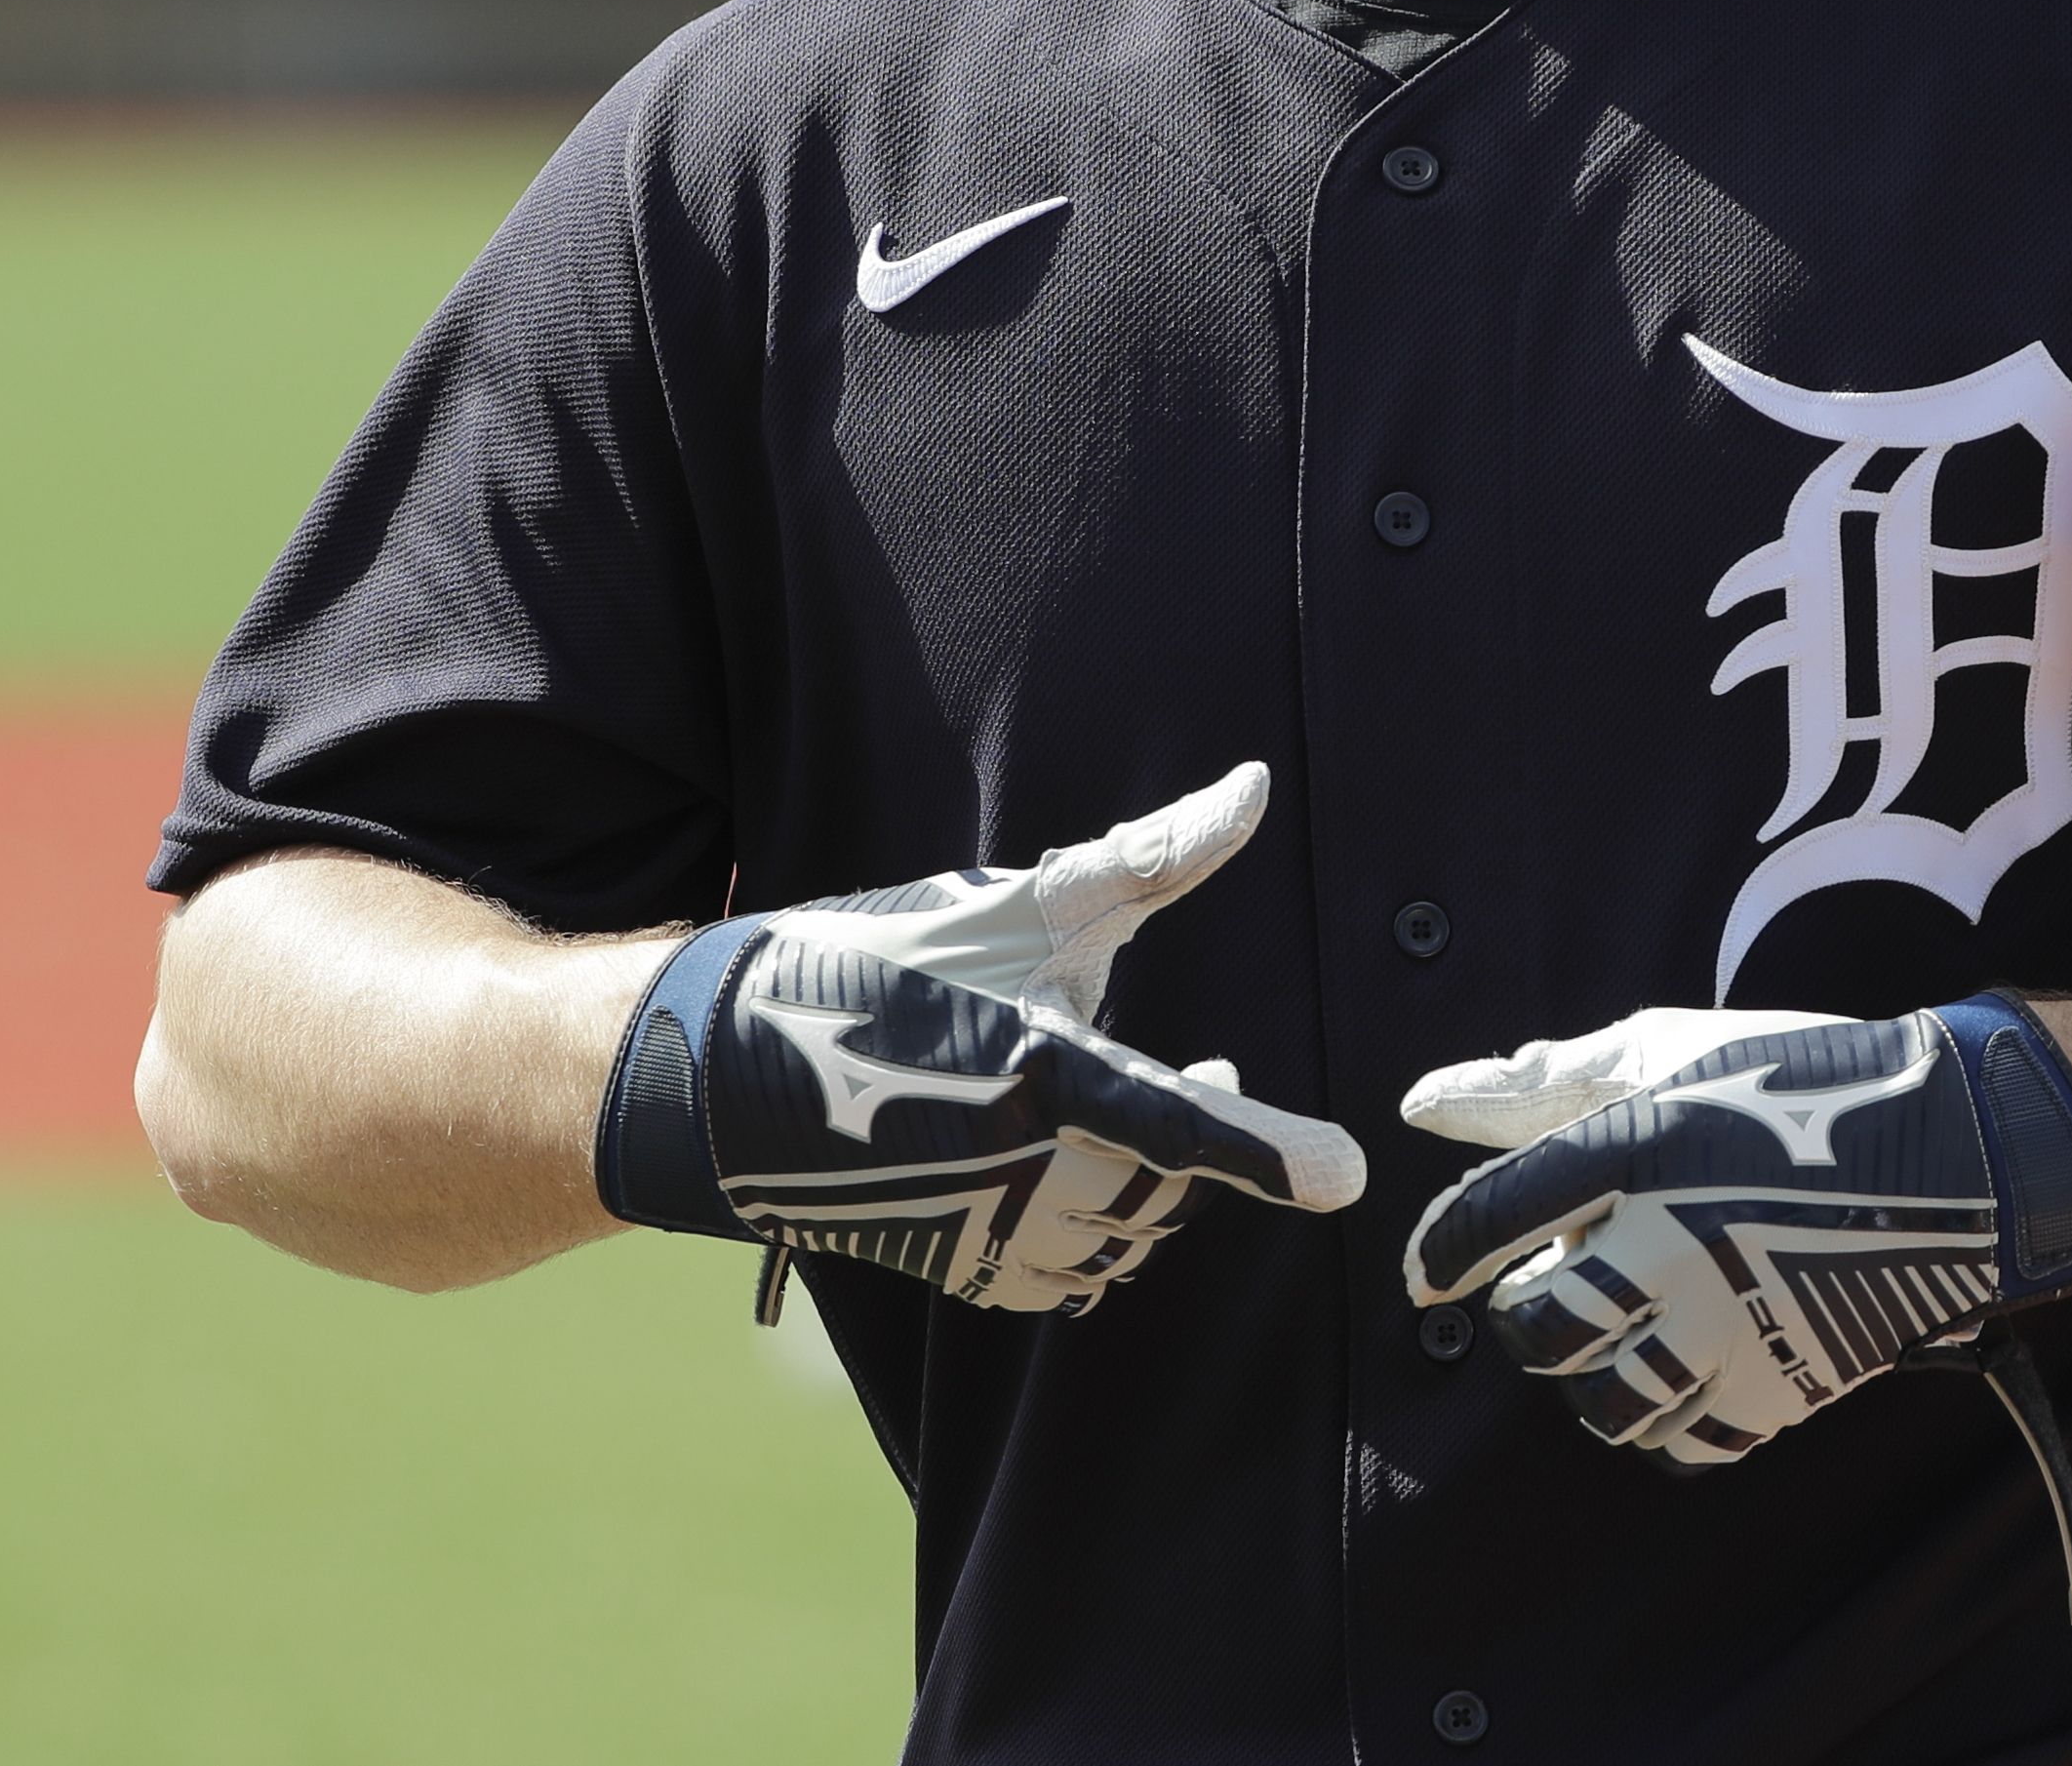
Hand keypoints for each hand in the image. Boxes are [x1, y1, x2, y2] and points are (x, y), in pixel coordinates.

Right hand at [596, 764, 1365, 1311]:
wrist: (724, 1068)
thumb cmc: (877, 965)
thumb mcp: (1014, 901)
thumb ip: (1146, 860)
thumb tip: (1251, 790)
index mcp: (1036, 1072)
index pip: (1178, 1123)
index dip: (1266, 1148)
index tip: (1347, 1178)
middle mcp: (1014, 1168)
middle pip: (1164, 1186)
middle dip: (1213, 1145)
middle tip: (1225, 1079)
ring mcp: (982, 1230)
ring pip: (1121, 1239)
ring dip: (1159, 1194)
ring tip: (1162, 1134)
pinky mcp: (956, 1268)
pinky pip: (1063, 1282)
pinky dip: (1098, 1243)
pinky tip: (1090, 1191)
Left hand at [1399, 995, 2071, 1465]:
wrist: (1954, 1147)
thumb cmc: (1796, 1083)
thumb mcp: (1663, 1053)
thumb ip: (1536, 1084)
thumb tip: (1420, 1103)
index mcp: (1635, 1150)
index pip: (1488, 1221)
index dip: (1440, 1253)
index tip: (1428, 1274)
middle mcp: (1671, 1248)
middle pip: (1538, 1329)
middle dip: (1526, 1313)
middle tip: (1551, 1285)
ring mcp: (1730, 1329)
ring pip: (1605, 1401)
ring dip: (1590, 1371)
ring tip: (1620, 1327)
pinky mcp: (1781, 1386)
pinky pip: (1684, 1442)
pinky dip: (1664, 1416)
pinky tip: (1681, 1363)